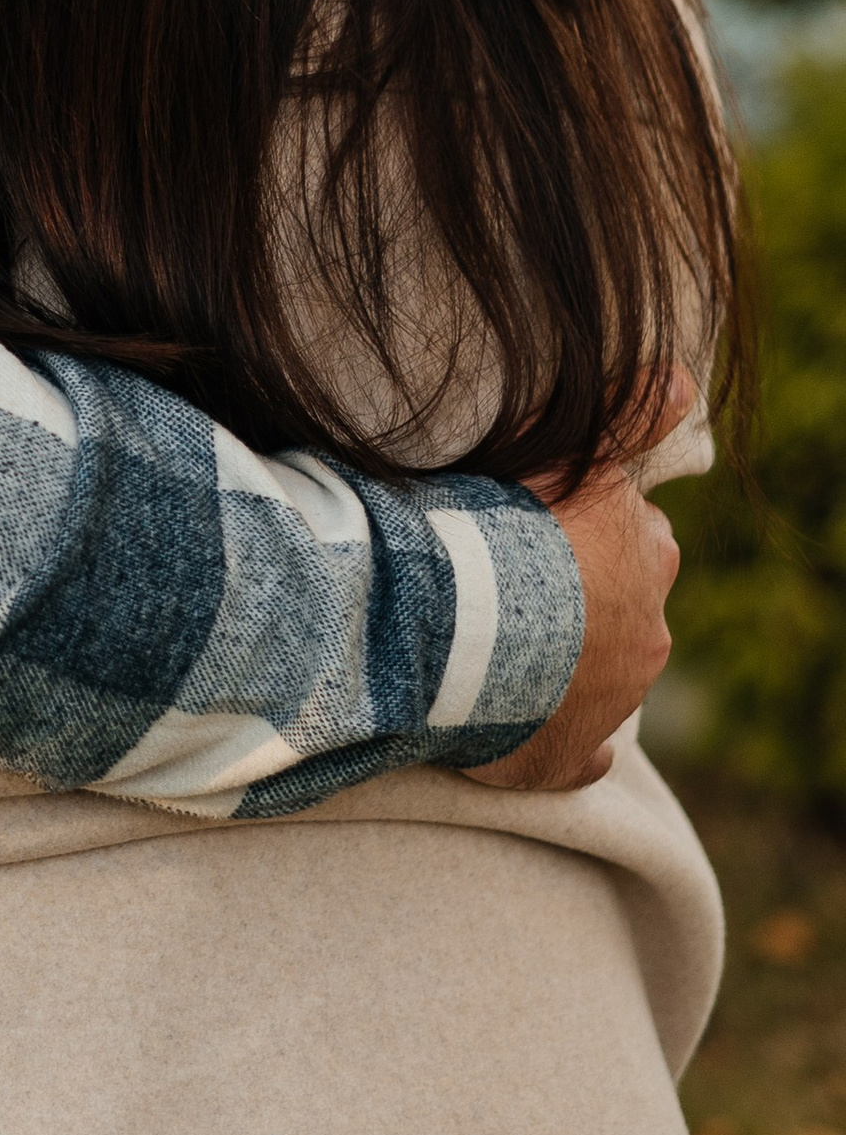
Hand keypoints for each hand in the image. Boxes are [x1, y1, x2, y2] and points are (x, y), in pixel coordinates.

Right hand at [464, 444, 680, 794]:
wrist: (451, 617)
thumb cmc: (499, 523)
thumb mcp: (567, 451)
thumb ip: (628, 415)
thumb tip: (683, 381)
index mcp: (645, 554)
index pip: (636, 538)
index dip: (588, 534)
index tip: (542, 532)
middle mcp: (647, 627)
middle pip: (628, 608)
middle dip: (588, 602)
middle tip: (520, 587)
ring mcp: (612, 697)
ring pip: (603, 677)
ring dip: (564, 663)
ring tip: (499, 643)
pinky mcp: (567, 753)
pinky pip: (576, 754)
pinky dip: (558, 743)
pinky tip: (523, 724)